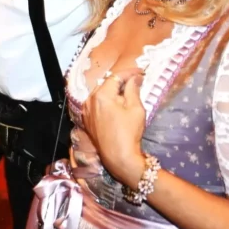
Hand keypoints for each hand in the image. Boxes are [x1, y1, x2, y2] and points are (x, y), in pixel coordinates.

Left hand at [83, 69, 146, 187]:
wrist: (118, 157)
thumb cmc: (129, 133)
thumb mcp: (135, 109)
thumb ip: (133, 90)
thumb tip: (135, 78)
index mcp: (101, 95)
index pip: (116, 77)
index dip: (130, 73)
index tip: (141, 71)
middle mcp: (89, 100)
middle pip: (106, 84)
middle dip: (121, 81)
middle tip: (136, 81)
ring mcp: (86, 110)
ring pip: (100, 93)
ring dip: (113, 91)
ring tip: (128, 93)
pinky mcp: (87, 119)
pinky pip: (96, 104)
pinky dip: (106, 101)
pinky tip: (117, 105)